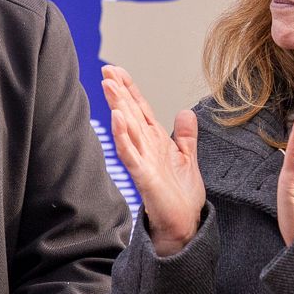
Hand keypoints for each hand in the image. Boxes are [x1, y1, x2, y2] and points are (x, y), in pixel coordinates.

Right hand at [102, 65, 205, 256]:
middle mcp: (146, 148)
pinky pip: (131, 154)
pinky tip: (118, 119)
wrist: (184, 224)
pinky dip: (123, 136)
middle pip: (130, 113)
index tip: (117, 70)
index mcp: (155, 141)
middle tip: (106, 70)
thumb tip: (185, 112)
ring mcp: (142, 161)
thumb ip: (185, 135)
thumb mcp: (187, 158)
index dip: (130, 89)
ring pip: (127, 129)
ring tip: (109, 86)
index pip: (141, 109)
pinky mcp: (143, 177)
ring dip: (118, 107)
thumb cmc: (181, 195)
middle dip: (119, 92)